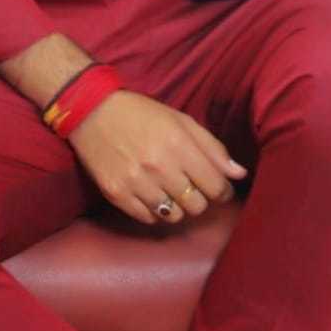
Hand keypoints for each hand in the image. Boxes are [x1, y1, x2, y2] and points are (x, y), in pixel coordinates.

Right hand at [65, 89, 248, 226]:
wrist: (91, 111)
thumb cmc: (141, 113)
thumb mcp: (180, 121)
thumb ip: (212, 148)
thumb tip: (239, 174)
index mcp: (178, 144)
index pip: (216, 186)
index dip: (222, 189)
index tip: (218, 187)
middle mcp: (158, 166)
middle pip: (197, 205)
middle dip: (201, 198)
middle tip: (193, 187)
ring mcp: (136, 183)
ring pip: (174, 216)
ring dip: (178, 207)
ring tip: (171, 191)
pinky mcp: (117, 194)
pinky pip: (148, 219)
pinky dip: (155, 212)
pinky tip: (152, 195)